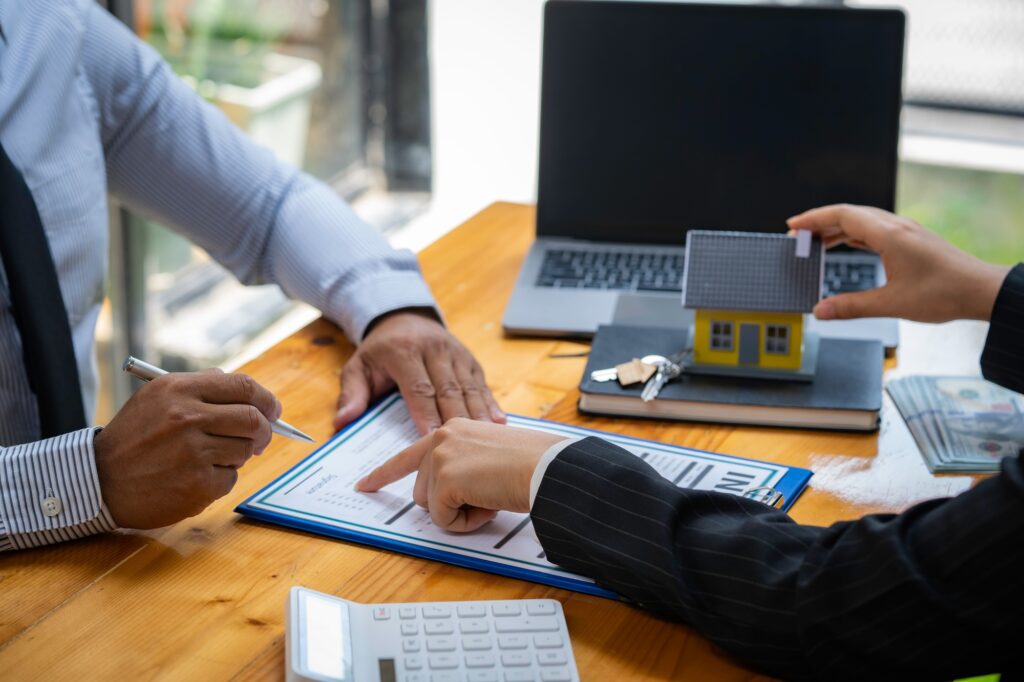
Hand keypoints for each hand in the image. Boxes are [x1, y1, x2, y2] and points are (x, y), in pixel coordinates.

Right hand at [94, 369, 280, 528]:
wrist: (98, 481)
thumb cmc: (134, 438)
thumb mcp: (156, 398)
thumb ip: (200, 387)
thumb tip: (246, 391)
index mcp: (179, 390)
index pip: (242, 386)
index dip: (265, 398)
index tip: (273, 410)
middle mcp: (187, 417)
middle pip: (253, 419)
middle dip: (264, 430)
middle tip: (261, 437)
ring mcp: (193, 452)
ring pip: (245, 450)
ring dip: (236, 455)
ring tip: (207, 458)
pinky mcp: (197, 484)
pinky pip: (230, 478)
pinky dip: (219, 479)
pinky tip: (193, 478)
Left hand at [334, 310, 506, 434]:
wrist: (404, 317)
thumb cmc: (380, 351)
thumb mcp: (357, 366)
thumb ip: (351, 393)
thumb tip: (343, 421)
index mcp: (404, 351)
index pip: (418, 386)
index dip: (425, 412)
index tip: (430, 437)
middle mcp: (434, 349)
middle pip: (449, 389)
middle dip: (456, 419)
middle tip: (463, 447)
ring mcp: (456, 353)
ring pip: (469, 387)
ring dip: (478, 415)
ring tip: (486, 440)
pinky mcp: (470, 359)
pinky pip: (481, 383)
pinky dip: (490, 404)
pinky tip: (500, 424)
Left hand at [355, 419, 563, 531]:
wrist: (547, 466)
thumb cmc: (531, 463)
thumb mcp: (488, 455)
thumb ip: (463, 464)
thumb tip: (449, 492)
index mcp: (453, 428)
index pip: (409, 454)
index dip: (384, 473)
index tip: (365, 484)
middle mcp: (442, 436)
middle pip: (421, 490)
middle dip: (448, 503)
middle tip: (486, 494)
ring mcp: (441, 456)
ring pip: (431, 506)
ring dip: (460, 511)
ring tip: (491, 495)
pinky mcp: (444, 479)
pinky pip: (444, 520)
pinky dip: (467, 522)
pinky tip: (490, 503)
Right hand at [787, 204, 1010, 322]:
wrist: (981, 290)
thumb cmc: (944, 293)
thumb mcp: (892, 304)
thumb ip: (851, 307)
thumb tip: (821, 311)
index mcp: (889, 235)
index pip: (842, 215)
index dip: (813, 219)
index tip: (792, 227)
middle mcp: (897, 226)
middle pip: (849, 213)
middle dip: (819, 223)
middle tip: (798, 237)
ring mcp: (905, 230)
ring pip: (862, 220)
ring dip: (836, 228)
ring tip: (816, 242)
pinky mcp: (911, 239)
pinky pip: (874, 228)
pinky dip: (853, 233)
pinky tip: (846, 244)